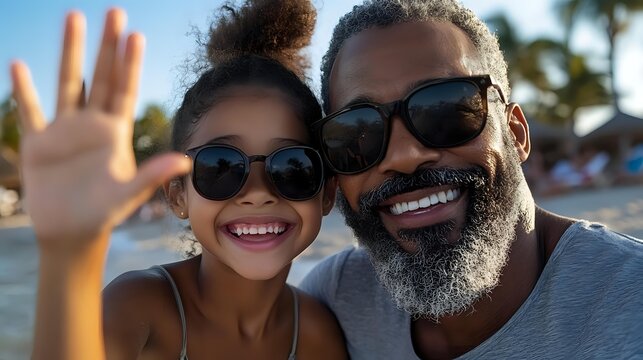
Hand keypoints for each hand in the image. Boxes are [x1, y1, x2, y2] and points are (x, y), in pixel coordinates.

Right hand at [10, 9, 190, 256]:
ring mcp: (65, 131)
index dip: (130, 64)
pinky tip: (19, 65)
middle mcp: (92, 125)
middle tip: (114, 11)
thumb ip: (152, 175)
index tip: (135, 35)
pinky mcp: (39, 143)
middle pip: (100, 77)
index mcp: (116, 133)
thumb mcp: (129, 194)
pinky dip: (23, 91)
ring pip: (67, 83)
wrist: (72, 232)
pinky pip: (30, 111)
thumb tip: (186, 160)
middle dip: (106, 46)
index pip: (125, 90)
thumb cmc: (105, 214)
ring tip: (74, 17)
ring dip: (70, 52)